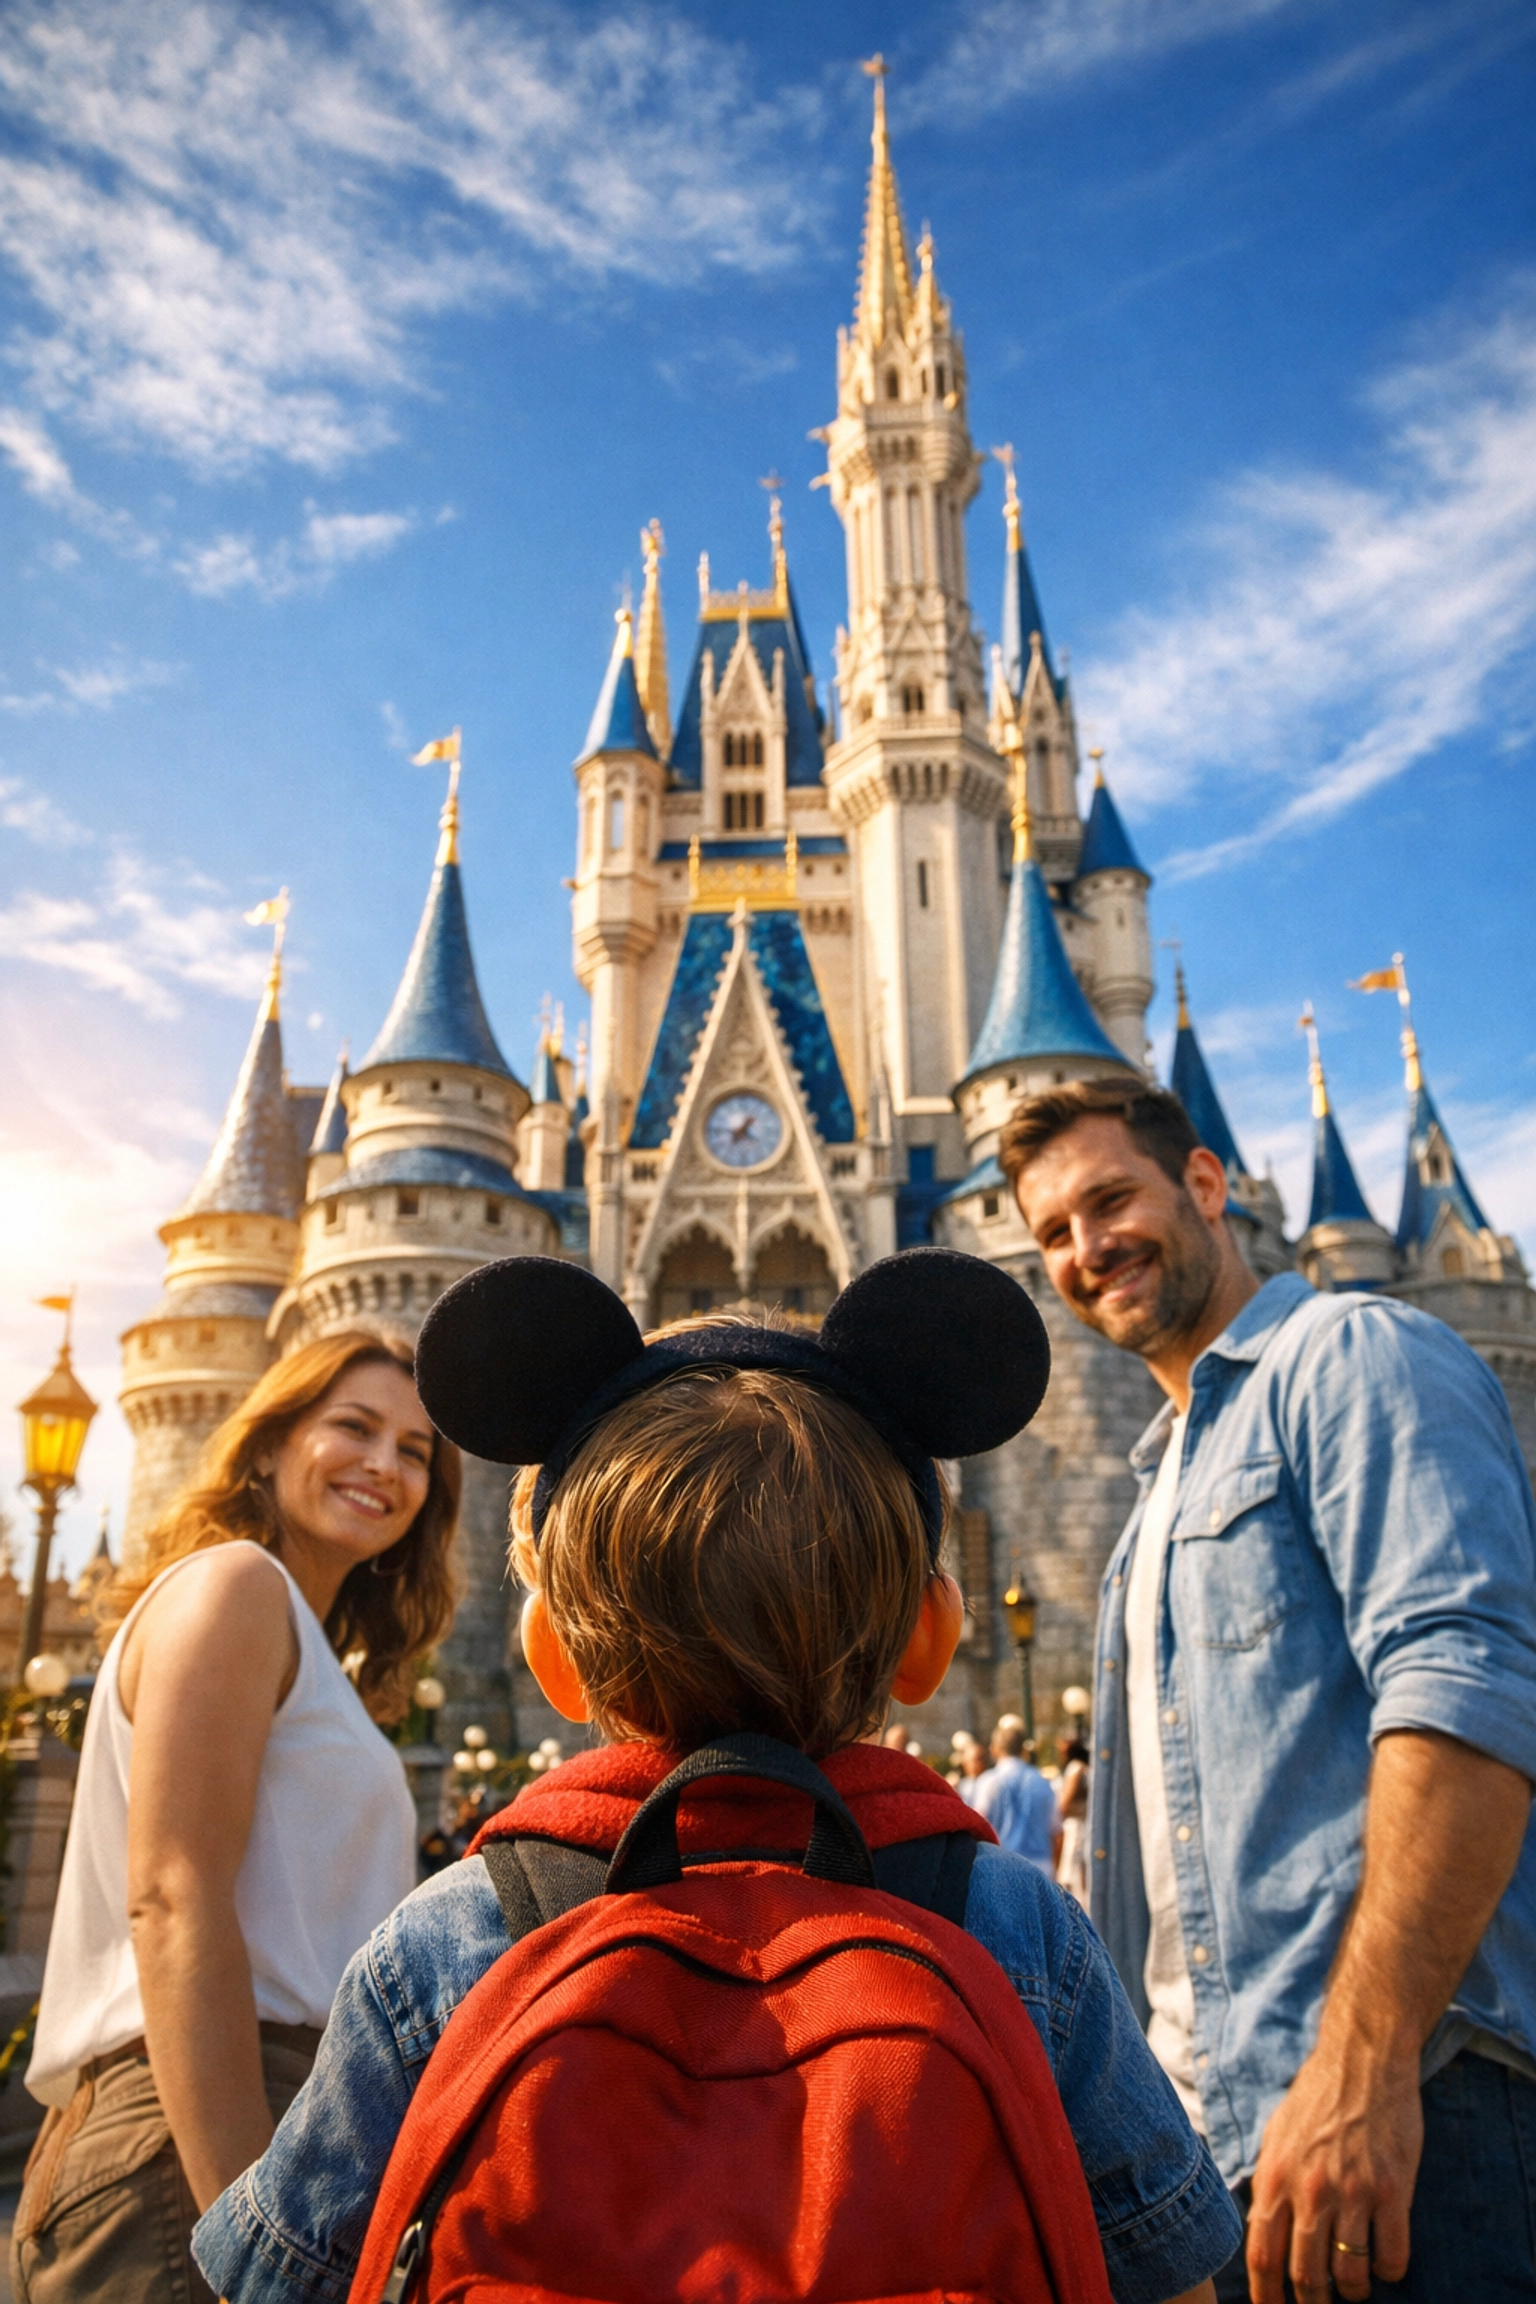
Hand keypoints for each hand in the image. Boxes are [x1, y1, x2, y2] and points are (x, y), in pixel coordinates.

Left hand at [1245, 2031, 1421, 2301]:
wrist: (1362, 2060)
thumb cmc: (1317, 2098)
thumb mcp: (1277, 2136)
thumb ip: (1269, 2184)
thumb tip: (1260, 2231)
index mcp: (1275, 2177)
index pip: (1263, 2256)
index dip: (1268, 2297)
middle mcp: (1310, 2190)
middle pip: (1306, 2276)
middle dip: (1313, 2303)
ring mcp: (1352, 2192)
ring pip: (1350, 2275)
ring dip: (1353, 2292)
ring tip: (1355, 2287)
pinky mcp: (1391, 2189)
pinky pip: (1392, 2257)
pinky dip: (1389, 2272)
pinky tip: (1386, 2263)